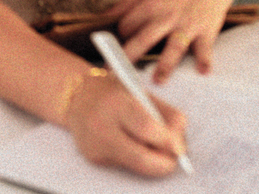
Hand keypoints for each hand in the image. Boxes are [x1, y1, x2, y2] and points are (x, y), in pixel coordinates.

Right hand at [65, 72, 188, 176]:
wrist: (77, 97)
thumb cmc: (115, 92)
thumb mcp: (141, 92)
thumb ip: (166, 114)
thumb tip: (181, 145)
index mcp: (116, 103)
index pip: (146, 128)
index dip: (168, 141)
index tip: (179, 147)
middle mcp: (102, 126)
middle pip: (141, 158)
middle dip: (164, 163)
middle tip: (174, 158)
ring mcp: (95, 146)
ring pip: (136, 166)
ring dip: (152, 161)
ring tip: (152, 144)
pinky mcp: (94, 158)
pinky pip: (125, 165)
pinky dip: (136, 159)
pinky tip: (130, 143)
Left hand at [105, 0, 236, 82]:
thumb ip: (126, 3)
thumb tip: (104, 18)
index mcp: (151, 3)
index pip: (128, 25)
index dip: (120, 37)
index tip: (117, 47)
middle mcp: (168, 15)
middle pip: (145, 38)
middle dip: (130, 56)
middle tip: (117, 73)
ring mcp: (187, 25)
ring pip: (174, 47)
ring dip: (166, 65)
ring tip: (158, 81)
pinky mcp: (206, 31)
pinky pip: (205, 48)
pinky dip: (204, 60)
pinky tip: (202, 72)